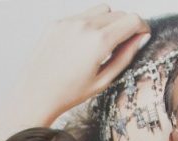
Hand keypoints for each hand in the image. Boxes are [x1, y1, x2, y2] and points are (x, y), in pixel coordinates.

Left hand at [0, 5, 149, 140]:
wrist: (35, 94)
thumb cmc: (67, 93)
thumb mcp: (103, 80)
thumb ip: (126, 56)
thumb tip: (140, 39)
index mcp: (99, 42)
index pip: (132, 20)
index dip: (142, 27)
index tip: (142, 35)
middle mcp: (84, 26)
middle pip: (119, 13)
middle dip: (126, 25)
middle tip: (123, 43)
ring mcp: (68, 22)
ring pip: (101, 10)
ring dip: (108, 22)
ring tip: (101, 44)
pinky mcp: (56, 23)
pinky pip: (81, 16)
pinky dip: (88, 25)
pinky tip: (82, 45)